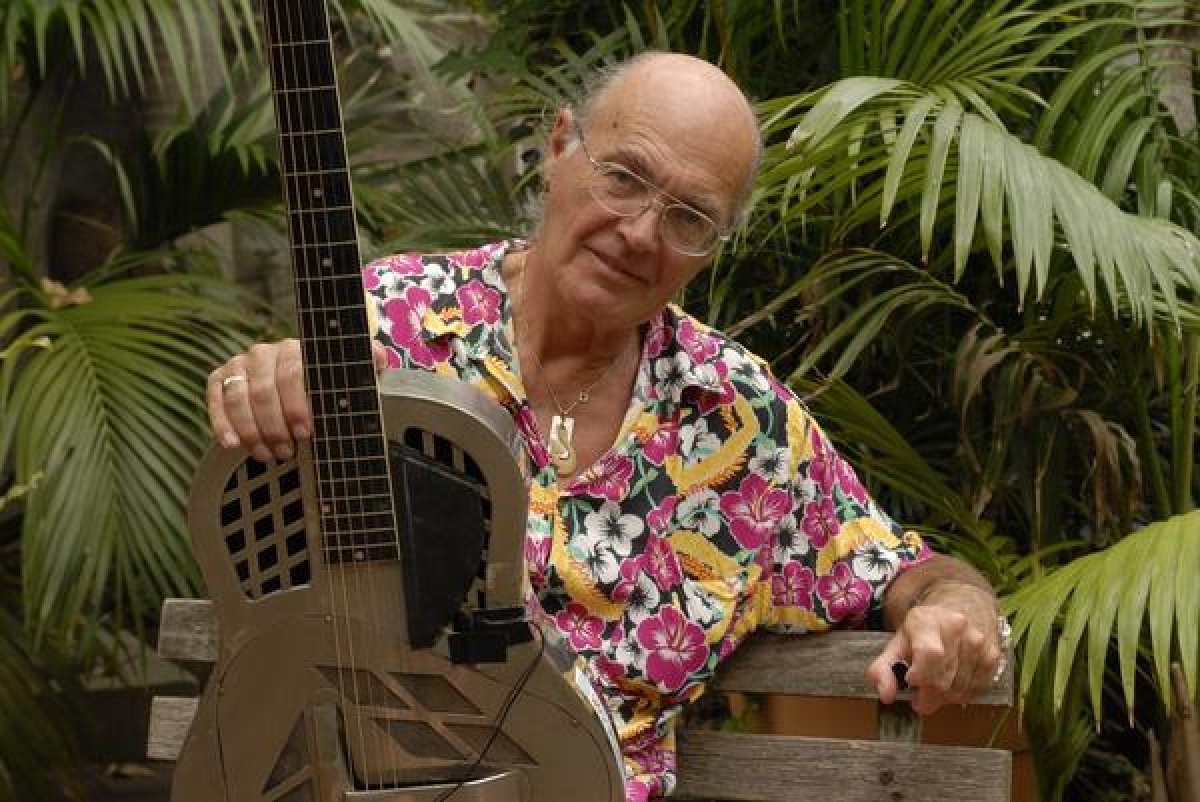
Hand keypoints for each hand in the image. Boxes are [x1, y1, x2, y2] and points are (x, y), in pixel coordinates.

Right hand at [207, 339, 388, 460]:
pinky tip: (230, 445)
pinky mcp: (221, 376)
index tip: (305, 432)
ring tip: (267, 454)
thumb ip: (364, 364)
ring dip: (252, 430)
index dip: (297, 405)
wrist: (296, 372)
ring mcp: (242, 364)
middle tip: (287, 451)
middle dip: (275, 425)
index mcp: (297, 349)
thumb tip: (380, 358)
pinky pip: (216, 398)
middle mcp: (266, 352)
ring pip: (239, 397)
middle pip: (264, 390)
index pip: (294, 373)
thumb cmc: (324, 381)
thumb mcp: (348, 373)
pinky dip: (220, 423)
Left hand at [866, 581, 1001, 714]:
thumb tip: (886, 696)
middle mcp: (957, 627)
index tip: (911, 682)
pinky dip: (961, 695)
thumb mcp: (897, 642)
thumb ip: (883, 669)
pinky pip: (975, 690)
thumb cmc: (924, 629)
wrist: (960, 607)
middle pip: (943, 678)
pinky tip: (952, 683)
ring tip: (935, 686)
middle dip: (928, 695)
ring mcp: (978, 642)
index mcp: (927, 621)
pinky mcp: (992, 655)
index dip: (921, 675)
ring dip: (944, 697)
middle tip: (919, 696)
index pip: (929, 654)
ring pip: (959, 688)